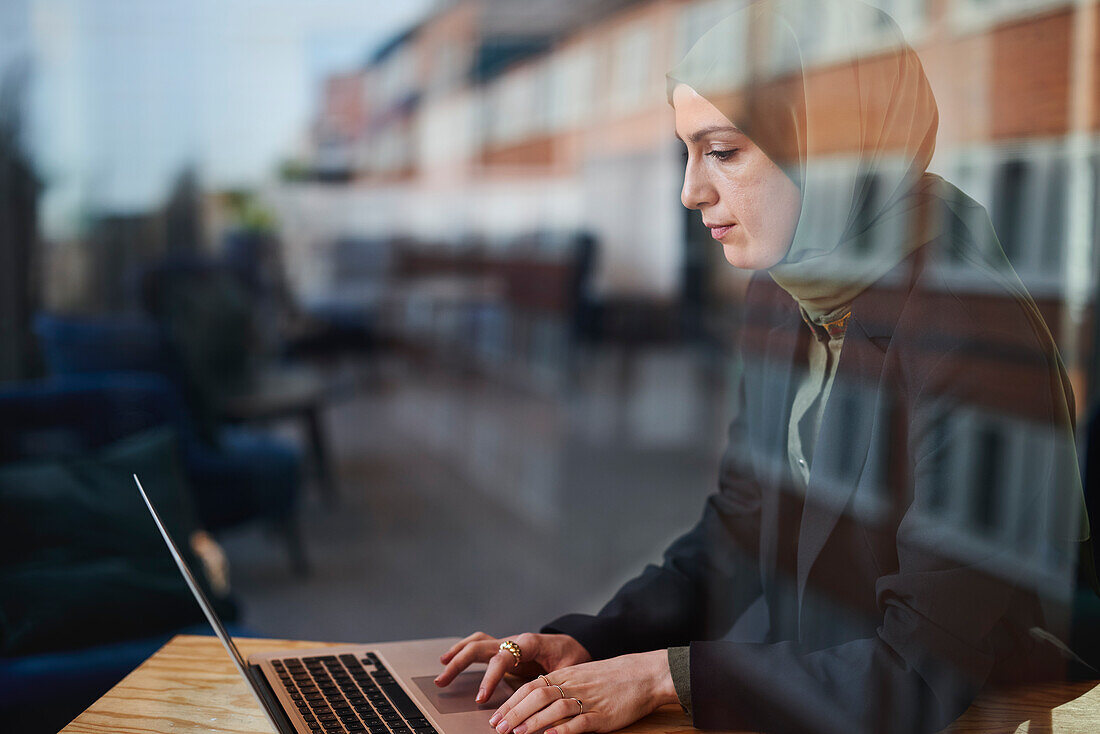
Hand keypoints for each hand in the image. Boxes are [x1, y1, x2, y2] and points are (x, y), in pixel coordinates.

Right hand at [435, 632, 591, 702]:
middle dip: (459, 663)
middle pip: (480, 646)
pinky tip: (450, 659)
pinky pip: (480, 646)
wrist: (575, 643)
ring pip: (476, 643)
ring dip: (457, 655)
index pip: (502, 658)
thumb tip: (548, 709)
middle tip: (443, 681)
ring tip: (441, 669)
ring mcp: (507, 643)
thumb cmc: (573, 656)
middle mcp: (514, 640)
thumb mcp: (570, 671)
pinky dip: (463, 651)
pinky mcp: (504, 650)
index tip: (481, 698)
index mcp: (529, 643)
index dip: (490, 678)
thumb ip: (556, 685)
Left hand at [487, 650, 677, 733]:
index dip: (511, 702)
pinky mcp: (603, 715)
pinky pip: (580, 722)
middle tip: (498, 728)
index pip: (531, 687)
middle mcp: (574, 685)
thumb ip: (560, 686)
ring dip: (533, 722)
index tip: (495, 717)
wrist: (645, 674)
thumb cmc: (613, 677)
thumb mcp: (582, 675)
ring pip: (555, 708)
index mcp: (567, 675)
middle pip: (537, 696)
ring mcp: (589, 700)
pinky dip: (563, 730)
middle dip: (515, 713)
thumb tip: (534, 702)